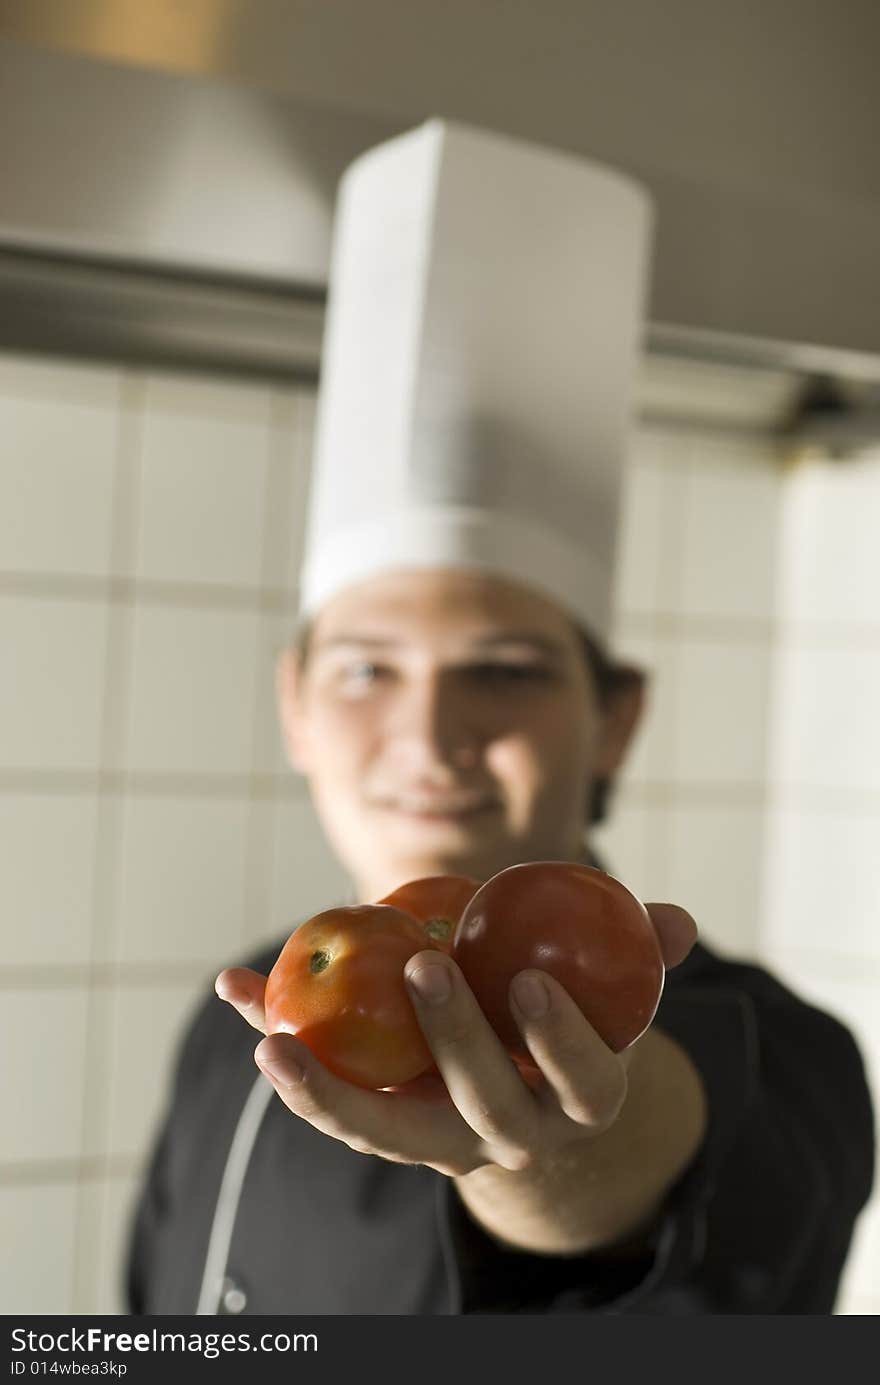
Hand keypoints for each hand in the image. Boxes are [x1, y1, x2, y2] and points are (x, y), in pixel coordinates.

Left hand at [215, 904, 696, 1178]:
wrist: (527, 1101)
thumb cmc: (570, 1026)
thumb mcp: (612, 995)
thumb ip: (641, 957)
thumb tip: (673, 920)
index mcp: (577, 1101)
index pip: (583, 1082)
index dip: (559, 1042)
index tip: (527, 982)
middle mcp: (511, 1136)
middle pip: (483, 1105)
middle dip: (454, 1039)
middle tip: (422, 964)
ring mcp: (442, 1143)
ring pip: (385, 1133)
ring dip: (324, 1090)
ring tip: (271, 1038)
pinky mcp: (384, 1131)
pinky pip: (332, 1100)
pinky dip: (284, 1051)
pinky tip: (235, 990)